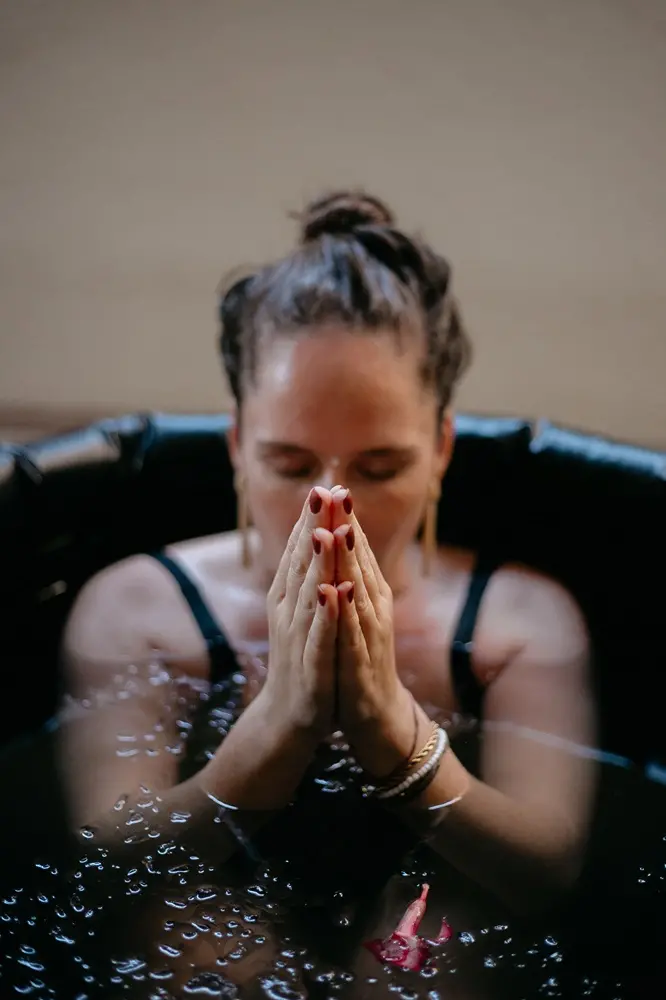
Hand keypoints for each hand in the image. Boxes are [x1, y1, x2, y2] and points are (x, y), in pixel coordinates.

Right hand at [255, 487, 339, 741]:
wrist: (289, 716)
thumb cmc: (301, 659)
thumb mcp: (303, 614)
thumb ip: (307, 578)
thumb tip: (316, 539)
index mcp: (288, 598)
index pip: (300, 552)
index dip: (312, 520)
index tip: (325, 487)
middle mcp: (288, 612)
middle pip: (302, 563)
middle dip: (314, 528)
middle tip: (323, 492)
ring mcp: (298, 638)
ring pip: (309, 593)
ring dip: (318, 562)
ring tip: (328, 532)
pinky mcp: (311, 665)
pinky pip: (319, 634)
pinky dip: (326, 612)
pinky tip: (334, 592)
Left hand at [331, 490, 416, 776]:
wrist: (375, 715)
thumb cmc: (361, 659)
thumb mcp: (355, 615)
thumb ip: (351, 579)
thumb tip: (340, 540)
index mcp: (369, 597)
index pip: (356, 553)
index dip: (346, 520)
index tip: (334, 486)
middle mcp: (374, 611)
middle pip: (360, 564)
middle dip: (347, 528)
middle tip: (337, 493)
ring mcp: (370, 638)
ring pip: (358, 594)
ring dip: (347, 562)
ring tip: (335, 532)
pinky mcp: (361, 665)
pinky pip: (352, 636)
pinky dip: (344, 613)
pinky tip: (336, 593)